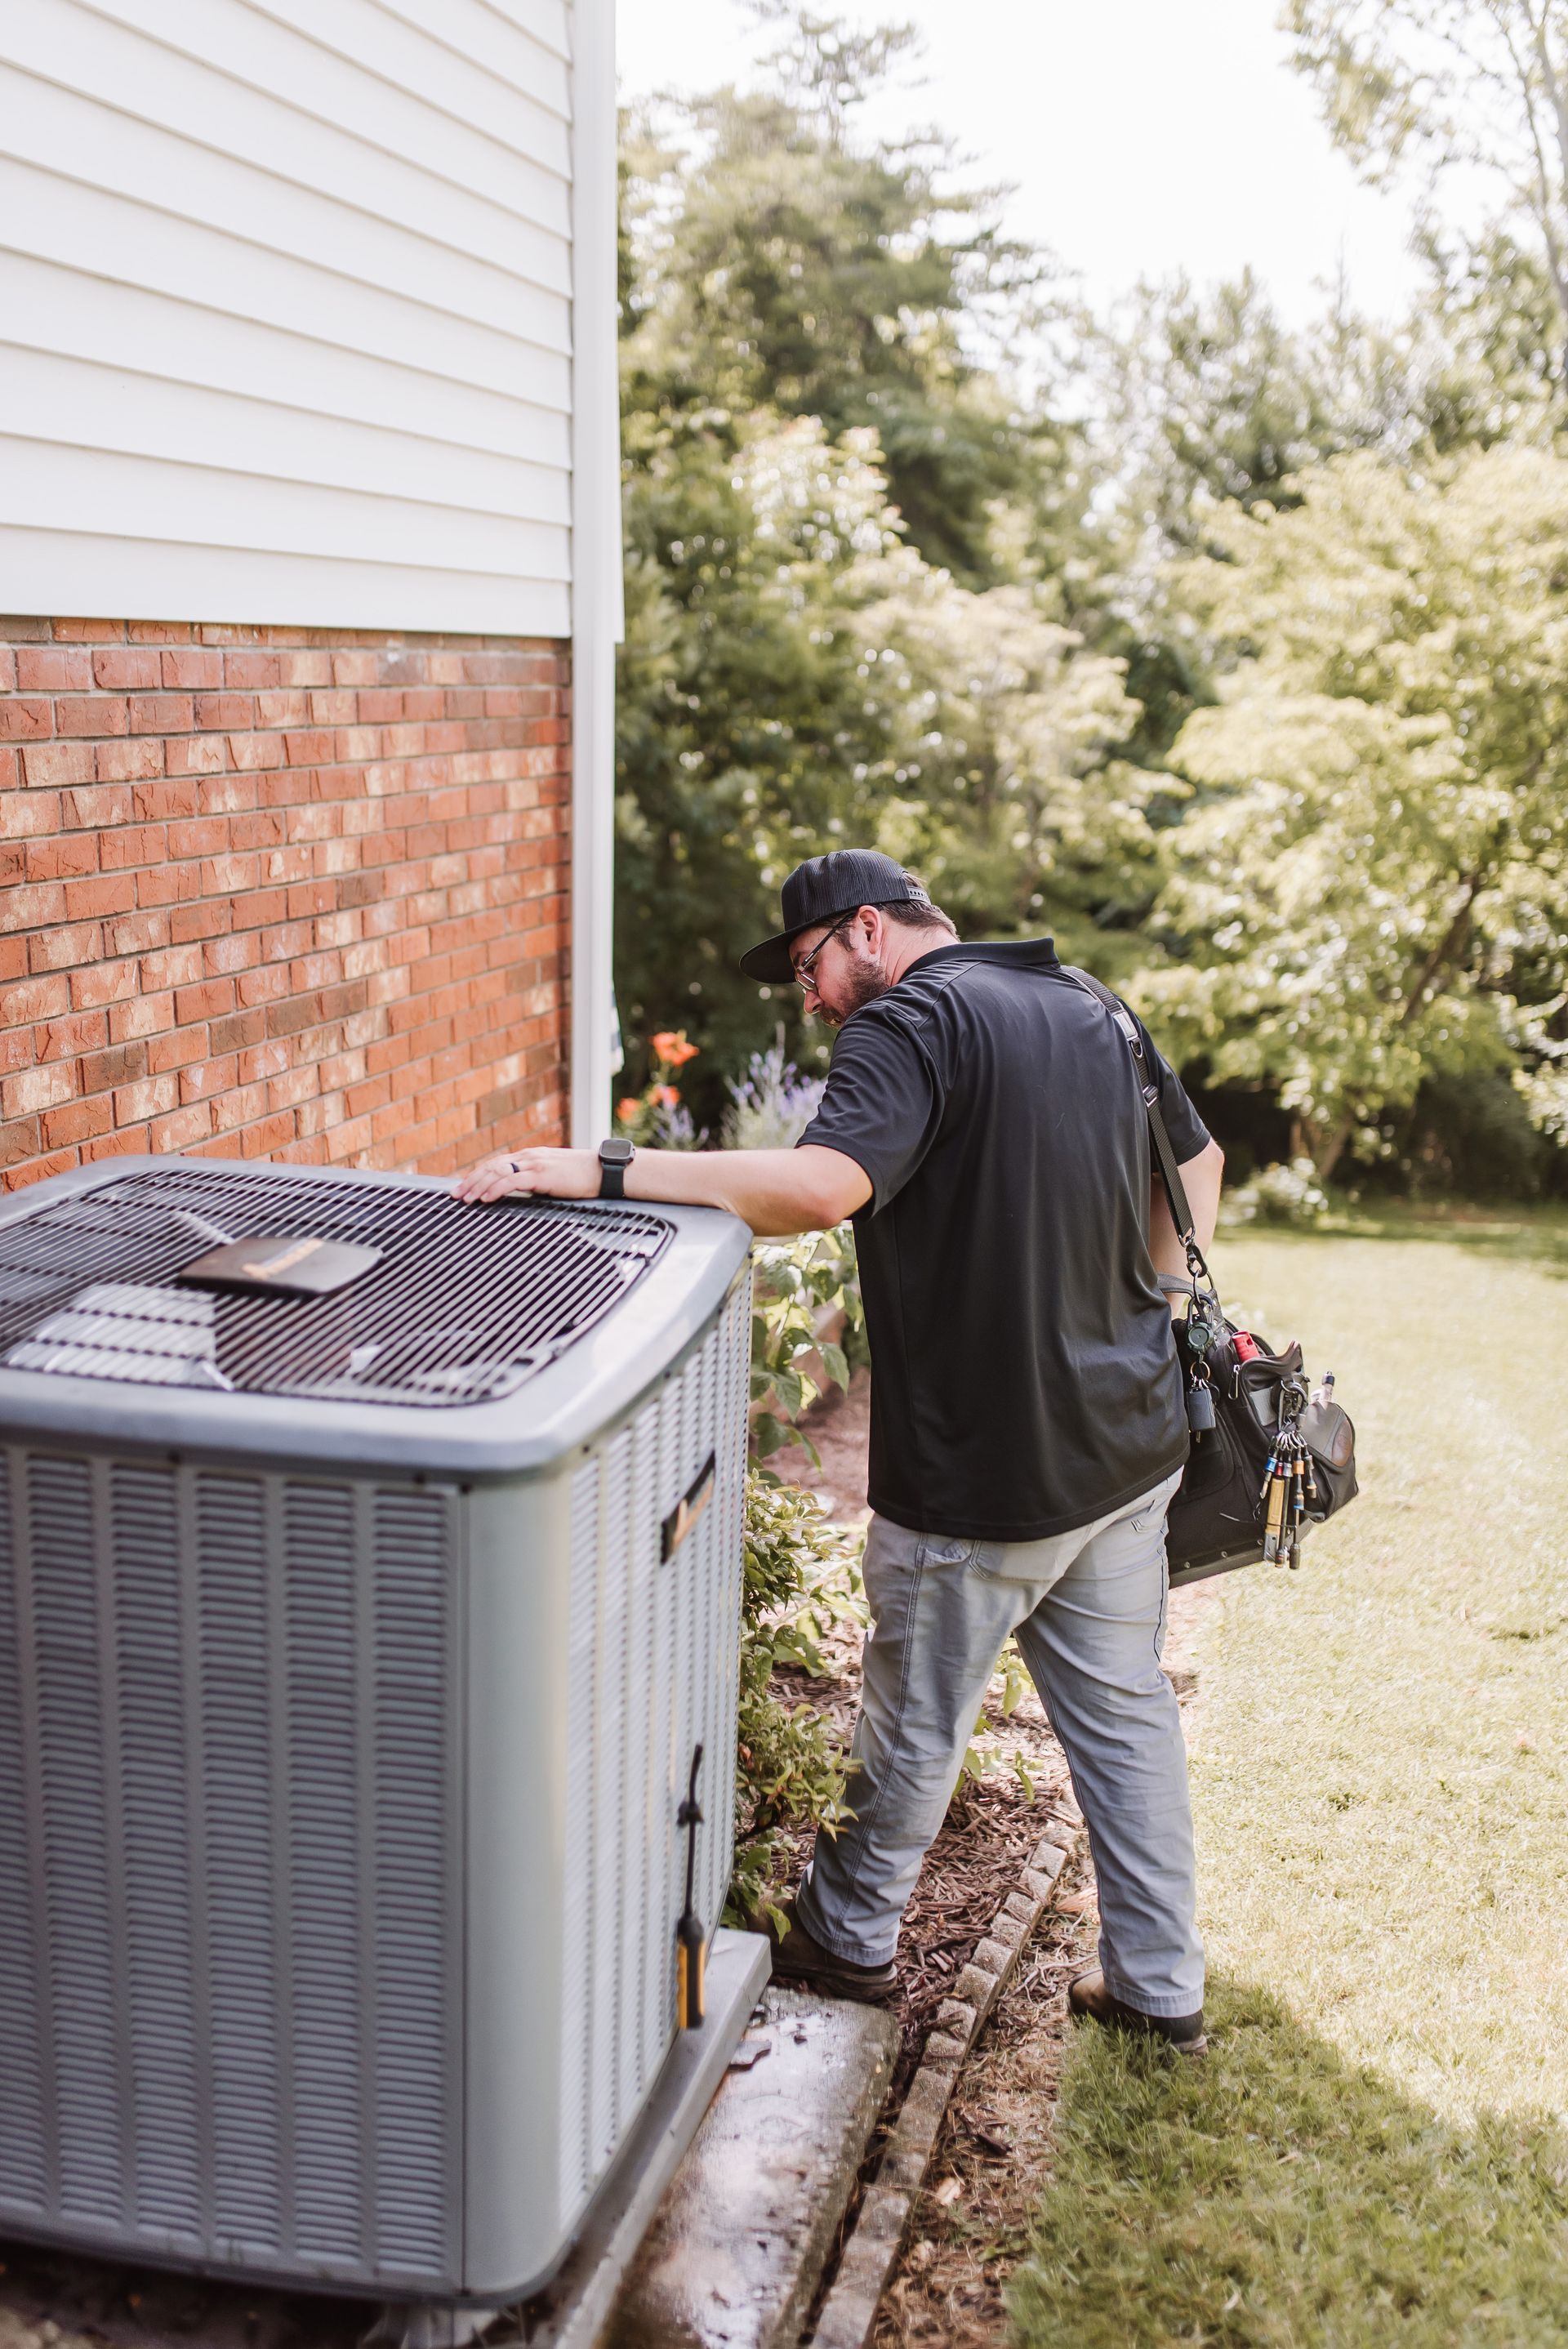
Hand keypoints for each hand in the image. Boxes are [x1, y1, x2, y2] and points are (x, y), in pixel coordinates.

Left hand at [453, 1147, 600, 1203]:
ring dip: (478, 1185)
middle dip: (471, 1180)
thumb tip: (522, 1192)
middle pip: (492, 1166)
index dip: (478, 1175)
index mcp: (531, 1156)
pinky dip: (496, 1188)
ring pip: (498, 1172)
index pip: (497, 1164)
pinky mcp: (542, 1174)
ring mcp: (535, 1163)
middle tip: (455, 1194)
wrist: (603, 1171)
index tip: (464, 1187)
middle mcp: (529, 1156)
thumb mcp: (554, 1177)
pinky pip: (513, 1181)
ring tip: (466, 1198)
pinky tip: (486, 1198)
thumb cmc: (582, 1177)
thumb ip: (536, 1181)